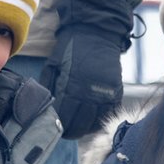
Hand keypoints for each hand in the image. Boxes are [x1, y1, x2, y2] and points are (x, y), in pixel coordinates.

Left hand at [39, 0, 132, 138]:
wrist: (96, 30)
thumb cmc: (70, 46)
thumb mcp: (54, 64)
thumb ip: (50, 85)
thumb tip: (47, 106)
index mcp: (71, 84)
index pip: (65, 114)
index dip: (60, 125)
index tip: (57, 129)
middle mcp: (89, 91)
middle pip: (81, 121)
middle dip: (73, 130)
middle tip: (68, 133)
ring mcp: (104, 90)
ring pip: (96, 119)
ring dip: (88, 127)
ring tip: (81, 129)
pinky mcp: (116, 88)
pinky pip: (110, 110)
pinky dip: (103, 117)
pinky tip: (95, 120)